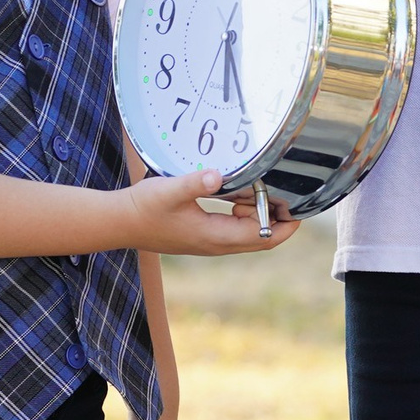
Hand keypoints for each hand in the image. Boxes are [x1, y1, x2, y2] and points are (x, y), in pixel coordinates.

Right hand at [120, 170, 298, 254]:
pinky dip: (242, 212)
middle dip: (276, 215)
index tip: (299, 206)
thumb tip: (219, 175)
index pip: (264, 238)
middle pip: (261, 237)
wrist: (120, 223)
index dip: (286, 225)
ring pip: (248, 233)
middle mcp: (217, 244)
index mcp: (215, 237)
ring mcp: (210, 242)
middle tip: (280, 186)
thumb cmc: (143, 208)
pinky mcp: (202, 236)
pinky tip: (233, 192)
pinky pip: (233, 228)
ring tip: (256, 185)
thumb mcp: (169, 190)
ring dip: (258, 212)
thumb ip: (195, 182)